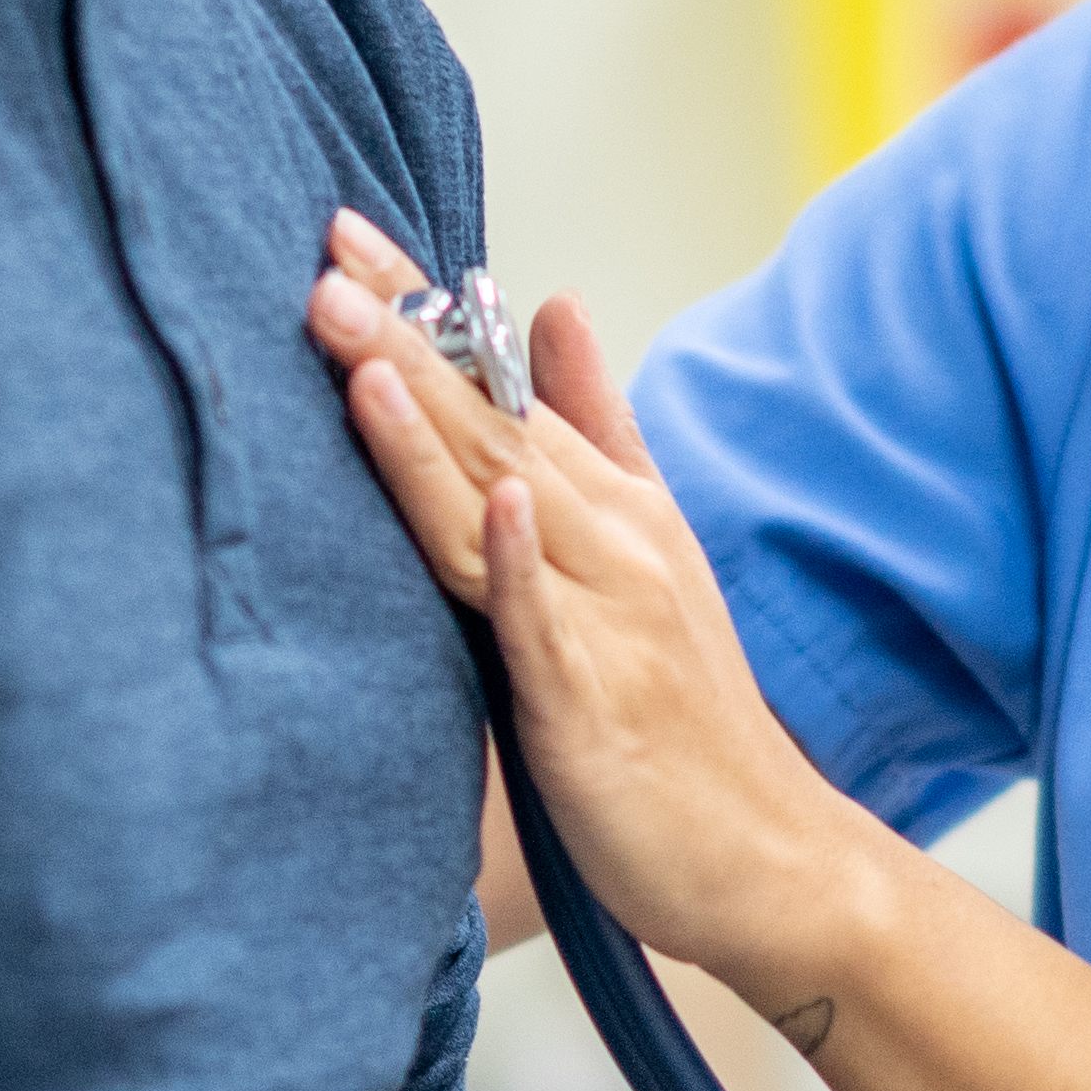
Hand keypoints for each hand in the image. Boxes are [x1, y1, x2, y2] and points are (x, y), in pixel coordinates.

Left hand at [308, 219, 893, 1002]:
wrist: (769, 858)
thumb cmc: (686, 719)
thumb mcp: (646, 549)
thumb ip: (599, 430)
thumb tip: (556, 306)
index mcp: (611, 507)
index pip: (501, 386)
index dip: (425, 308)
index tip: (343, 232)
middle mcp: (611, 542)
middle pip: (492, 425)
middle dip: (406, 341)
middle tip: (321, 261)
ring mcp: (606, 617)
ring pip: (505, 505)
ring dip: (432, 428)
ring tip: (358, 354)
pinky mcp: (593, 701)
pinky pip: (548, 621)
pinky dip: (517, 560)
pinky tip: (486, 501)